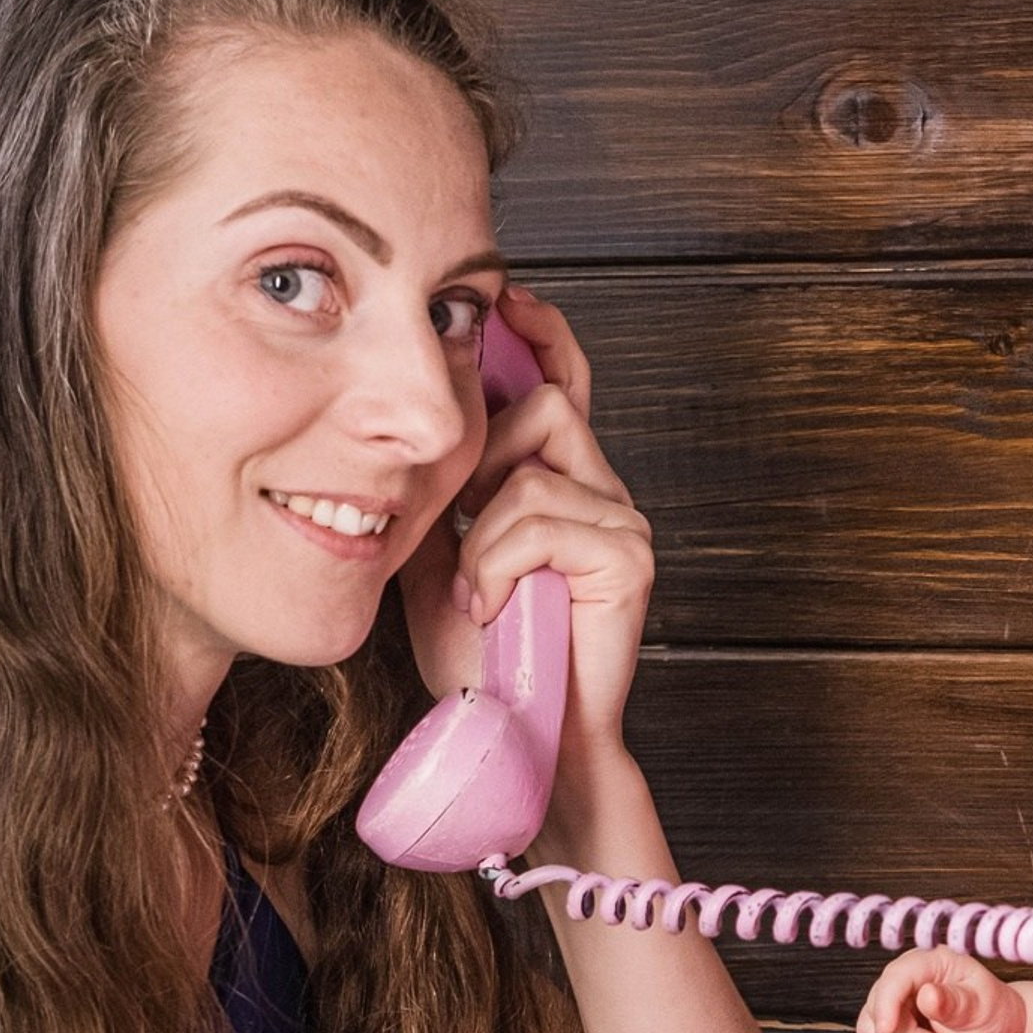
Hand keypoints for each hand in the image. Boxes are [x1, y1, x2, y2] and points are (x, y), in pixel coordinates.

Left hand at [395, 284, 653, 800]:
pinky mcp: (628, 555)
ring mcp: (621, 520)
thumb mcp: (434, 549)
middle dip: (479, 460)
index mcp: (560, 482)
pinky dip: (497, 563)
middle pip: (539, 406)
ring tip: (476, 592)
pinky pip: (540, 516)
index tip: (504, 297)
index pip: (559, 378)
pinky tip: (495, 606)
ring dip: (479, 532)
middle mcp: (600, 491)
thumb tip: (404, 416)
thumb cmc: (480, 658)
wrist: (518, 734)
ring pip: (530, 465)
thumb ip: (437, 485)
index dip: (538, 333)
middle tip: (459, 539)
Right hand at [845, 948, 1028, 1032]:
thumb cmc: (990, 1016)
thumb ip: (955, 1002)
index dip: (885, 1004)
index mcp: (925, 965)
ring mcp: (889, 1014)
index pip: (893, 978)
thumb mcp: (982, 1006)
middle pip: (874, 1015)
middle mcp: (900, 986)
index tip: (888, 1030)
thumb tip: (927, 995)